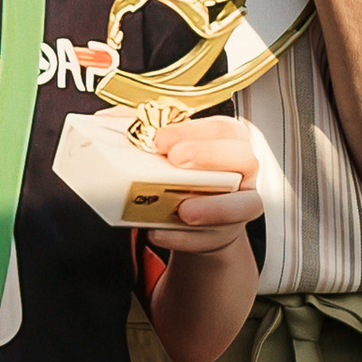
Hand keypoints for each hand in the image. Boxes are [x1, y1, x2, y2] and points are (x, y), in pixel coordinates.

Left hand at [140, 113, 264, 255]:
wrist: (192, 220)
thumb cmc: (184, 177)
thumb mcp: (171, 152)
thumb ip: (153, 138)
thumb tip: (117, 123)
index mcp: (229, 141)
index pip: (222, 128)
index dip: (192, 131)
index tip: (161, 139)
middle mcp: (242, 171)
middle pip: (244, 158)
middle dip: (208, 156)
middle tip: (175, 159)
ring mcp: (241, 204)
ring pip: (244, 204)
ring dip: (213, 207)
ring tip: (182, 210)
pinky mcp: (228, 234)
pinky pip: (213, 238)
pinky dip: (184, 238)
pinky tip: (159, 232)